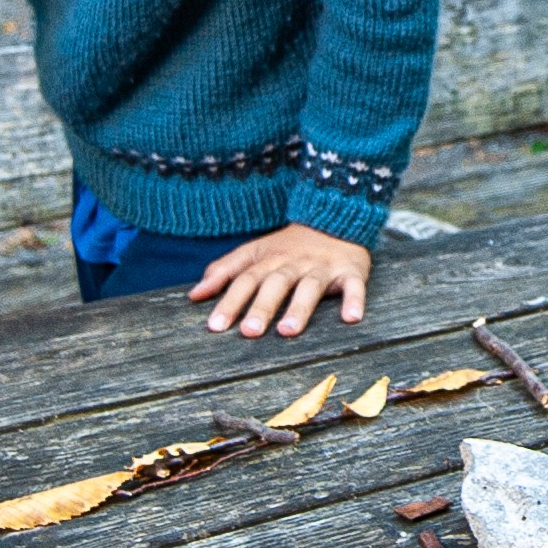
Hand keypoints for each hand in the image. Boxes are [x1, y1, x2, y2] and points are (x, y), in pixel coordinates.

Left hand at [191, 223, 371, 336]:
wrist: (335, 215)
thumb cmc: (289, 245)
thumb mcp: (254, 251)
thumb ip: (225, 271)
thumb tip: (194, 295)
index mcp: (268, 259)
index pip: (244, 279)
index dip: (229, 300)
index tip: (215, 326)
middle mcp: (293, 263)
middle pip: (274, 284)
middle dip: (261, 307)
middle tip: (248, 332)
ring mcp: (322, 267)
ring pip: (309, 287)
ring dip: (299, 308)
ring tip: (288, 331)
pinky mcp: (351, 271)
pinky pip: (353, 286)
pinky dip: (353, 301)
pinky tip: (351, 319)